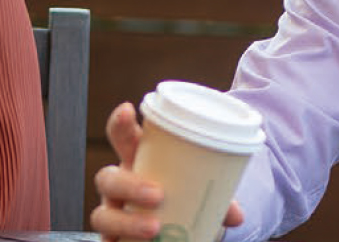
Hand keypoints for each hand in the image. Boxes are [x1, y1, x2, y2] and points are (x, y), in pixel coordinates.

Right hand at [89, 102, 242, 240]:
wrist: (178, 225)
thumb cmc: (184, 195)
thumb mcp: (201, 190)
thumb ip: (219, 199)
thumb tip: (236, 214)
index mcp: (138, 161)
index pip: (121, 136)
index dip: (120, 123)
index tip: (128, 110)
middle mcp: (119, 185)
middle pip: (108, 177)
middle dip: (129, 184)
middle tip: (158, 194)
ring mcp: (113, 212)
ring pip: (102, 215)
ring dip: (126, 221)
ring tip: (153, 228)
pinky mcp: (113, 237)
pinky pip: (107, 241)